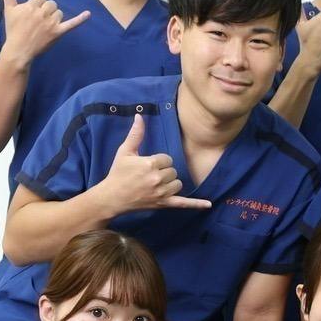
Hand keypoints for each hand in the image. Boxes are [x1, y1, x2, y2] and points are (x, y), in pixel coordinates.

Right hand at [0, 0, 89, 68]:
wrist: (19, 50)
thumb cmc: (13, 30)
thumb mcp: (9, 10)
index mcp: (31, 6)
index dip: (37, 6)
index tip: (32, 15)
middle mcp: (42, 13)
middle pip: (51, 4)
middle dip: (46, 10)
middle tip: (38, 21)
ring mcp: (51, 23)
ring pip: (59, 12)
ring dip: (54, 17)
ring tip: (45, 26)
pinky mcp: (58, 32)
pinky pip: (72, 23)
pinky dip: (80, 19)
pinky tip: (88, 14)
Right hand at [95, 113, 211, 213]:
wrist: (112, 197)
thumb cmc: (118, 173)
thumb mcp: (125, 151)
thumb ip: (136, 134)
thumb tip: (140, 115)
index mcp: (150, 164)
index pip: (167, 159)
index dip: (158, 161)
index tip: (147, 165)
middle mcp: (157, 179)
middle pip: (173, 171)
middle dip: (164, 172)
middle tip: (149, 175)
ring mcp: (161, 193)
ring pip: (178, 183)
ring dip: (171, 183)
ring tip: (156, 184)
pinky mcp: (163, 204)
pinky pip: (183, 203)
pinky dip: (196, 204)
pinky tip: (208, 204)